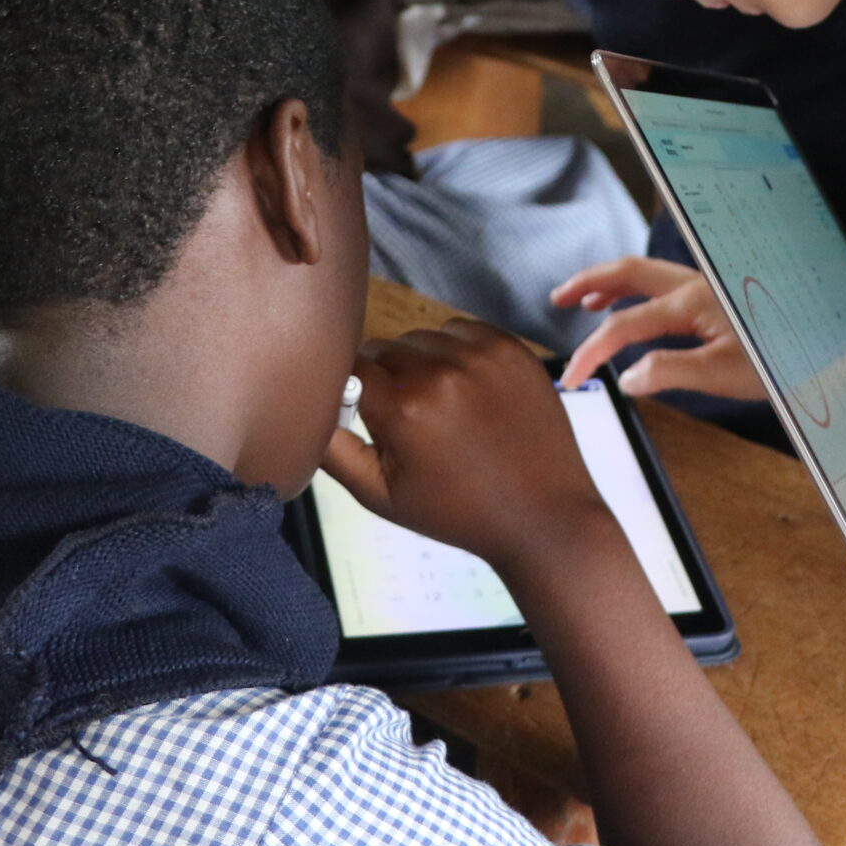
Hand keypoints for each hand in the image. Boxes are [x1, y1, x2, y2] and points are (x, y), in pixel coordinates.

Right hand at [319, 319, 613, 569]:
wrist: (541, 515)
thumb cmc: (457, 512)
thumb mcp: (380, 495)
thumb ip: (332, 451)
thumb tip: (303, 415)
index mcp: (403, 408)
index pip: (350, 367)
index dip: (351, 389)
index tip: (363, 412)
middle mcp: (441, 372)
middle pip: (385, 350)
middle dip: (386, 379)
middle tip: (408, 421)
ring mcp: (482, 355)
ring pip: (422, 337)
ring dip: (421, 363)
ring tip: (440, 408)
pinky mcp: (511, 348)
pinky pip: (461, 329)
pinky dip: (455, 352)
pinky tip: (466, 390)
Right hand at [553, 257, 764, 399]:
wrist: (828, 342)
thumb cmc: (780, 360)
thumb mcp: (723, 375)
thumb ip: (669, 372)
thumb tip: (624, 377)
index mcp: (692, 302)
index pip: (624, 325)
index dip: (591, 351)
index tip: (571, 378)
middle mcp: (696, 283)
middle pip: (629, 271)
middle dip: (589, 280)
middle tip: (558, 297)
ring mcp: (708, 283)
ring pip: (647, 271)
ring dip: (611, 281)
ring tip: (585, 300)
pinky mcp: (719, 291)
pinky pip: (666, 280)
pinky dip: (638, 288)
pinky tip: (636, 305)